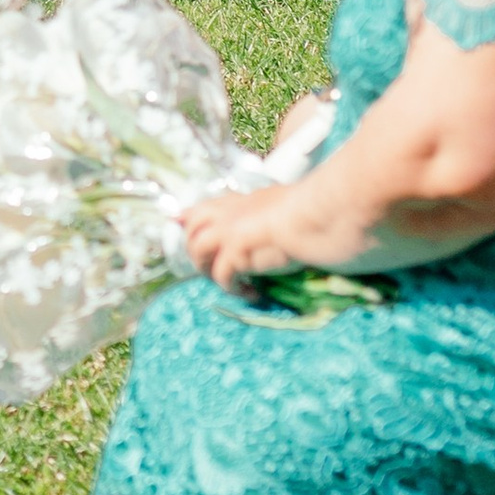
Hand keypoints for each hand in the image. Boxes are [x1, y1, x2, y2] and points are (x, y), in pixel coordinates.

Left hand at [178, 179, 314, 291]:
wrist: (316, 215)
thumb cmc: (310, 209)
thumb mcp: (282, 203)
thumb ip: (268, 209)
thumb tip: (271, 214)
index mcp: (240, 200)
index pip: (205, 206)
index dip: (189, 215)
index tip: (178, 220)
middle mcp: (228, 212)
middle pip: (193, 226)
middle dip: (192, 245)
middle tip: (207, 265)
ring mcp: (228, 231)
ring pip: (197, 250)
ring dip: (205, 268)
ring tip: (226, 281)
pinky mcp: (234, 252)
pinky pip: (221, 276)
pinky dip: (232, 288)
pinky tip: (250, 293)